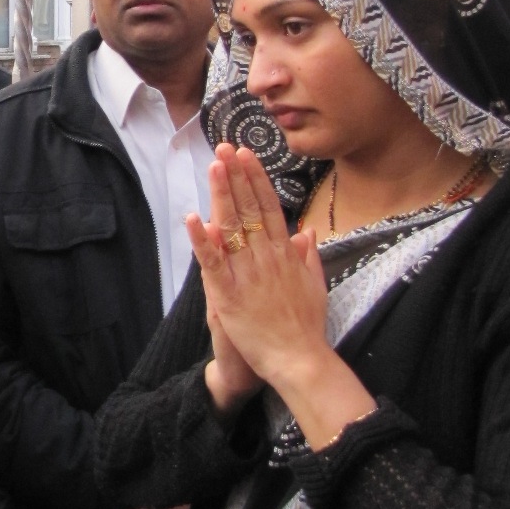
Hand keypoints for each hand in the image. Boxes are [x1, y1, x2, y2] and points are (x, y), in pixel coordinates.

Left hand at [187, 147, 376, 446]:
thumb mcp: (315, 285)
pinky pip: (214, 263)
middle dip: (238, 176)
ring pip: (232, 227)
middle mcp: (267, 258)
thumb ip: (309, 257)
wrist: (300, 361)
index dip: (256, 180)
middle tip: (226, 147)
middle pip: (250, 210)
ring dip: (222, 195)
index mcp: (285, 255)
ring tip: (214, 166)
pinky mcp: (229, 296)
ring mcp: (248, 275)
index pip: (269, 208)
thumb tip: (306, 232)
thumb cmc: (306, 327)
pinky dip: (203, 241)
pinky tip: (194, 218)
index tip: (247, 155)